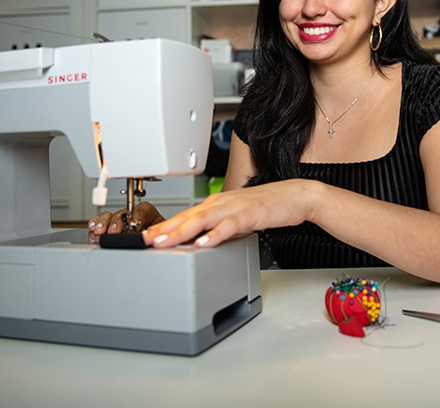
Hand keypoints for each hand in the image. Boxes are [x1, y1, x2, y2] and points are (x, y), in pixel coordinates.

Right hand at [87, 201, 165, 238]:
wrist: (160, 245)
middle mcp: (133, 216)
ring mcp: (120, 222)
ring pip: (109, 217)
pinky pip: (99, 223)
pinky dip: (95, 225)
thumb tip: (154, 238)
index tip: (134, 226)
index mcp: (149, 213)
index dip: (137, 217)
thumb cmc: (161, 240)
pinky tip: (93, 229)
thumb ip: (160, 235)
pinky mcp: (109, 229)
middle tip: (115, 231)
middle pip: (122, 213)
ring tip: (100, 230)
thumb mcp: (164, 235)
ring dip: (104, 223)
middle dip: (117, 222)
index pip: (142, 210)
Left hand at [143, 179, 317, 248]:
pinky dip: (214, 235)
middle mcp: (221, 203)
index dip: (165, 226)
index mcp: (216, 203)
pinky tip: (202, 244)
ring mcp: (234, 208)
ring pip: (202, 220)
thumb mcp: (236, 217)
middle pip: (188, 217)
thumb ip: (217, 226)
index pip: (185, 216)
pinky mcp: (249, 215)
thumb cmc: (266, 206)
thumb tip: (199, 239)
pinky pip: (228, 226)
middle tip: (146, 240)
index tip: (147, 236)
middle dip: (165, 229)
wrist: (294, 196)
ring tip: (164, 243)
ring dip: (181, 231)